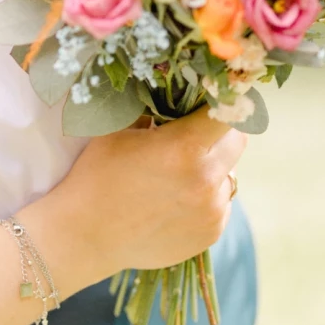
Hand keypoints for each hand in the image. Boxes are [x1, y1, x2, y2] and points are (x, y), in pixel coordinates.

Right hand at [49, 109, 245, 284]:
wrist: (86, 236)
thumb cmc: (97, 176)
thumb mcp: (118, 130)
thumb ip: (152, 108)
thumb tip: (174, 88)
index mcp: (184, 147)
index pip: (228, 111)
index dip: (221, 102)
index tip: (209, 102)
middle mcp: (206, 180)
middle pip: (238, 141)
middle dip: (219, 133)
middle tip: (192, 136)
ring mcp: (212, 210)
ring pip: (230, 174)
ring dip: (212, 168)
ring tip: (176, 176)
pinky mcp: (211, 233)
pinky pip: (221, 204)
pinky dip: (206, 198)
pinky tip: (174, 202)